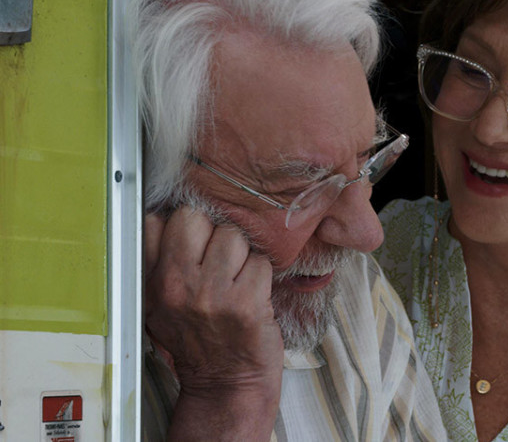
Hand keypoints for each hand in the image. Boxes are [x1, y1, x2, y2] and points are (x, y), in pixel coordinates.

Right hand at [144, 206, 282, 440]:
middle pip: (194, 217)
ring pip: (233, 235)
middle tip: (218, 261)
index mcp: (151, 284)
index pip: (154, 222)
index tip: (192, 245)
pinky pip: (260, 261)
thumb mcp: (160, 307)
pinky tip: (253, 295)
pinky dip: (262, 275)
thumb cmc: (198, 341)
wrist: (225, 385)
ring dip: (241, 254)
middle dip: (211, 233)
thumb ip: (159, 264)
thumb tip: (169, 217)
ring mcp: (211, 294)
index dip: (179, 228)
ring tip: (236, 280)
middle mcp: (176, 286)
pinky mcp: (246, 303)